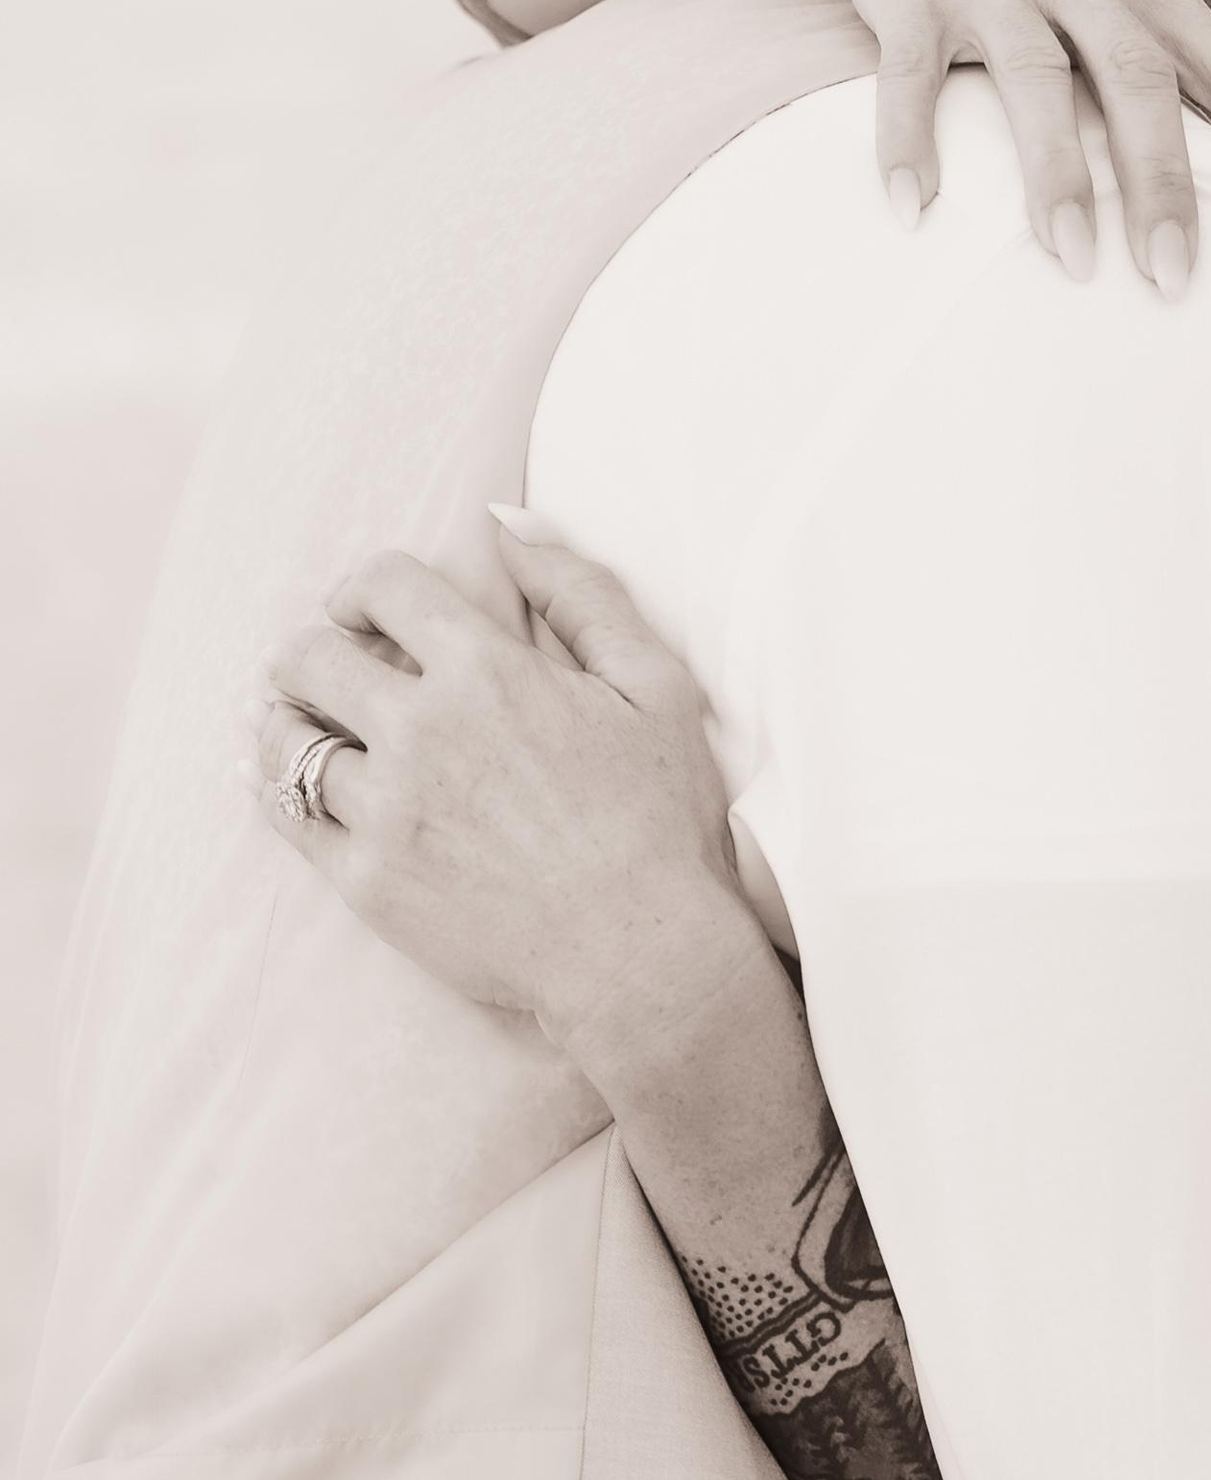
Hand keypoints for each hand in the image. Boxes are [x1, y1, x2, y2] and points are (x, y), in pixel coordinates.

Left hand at [254, 528, 766, 1078]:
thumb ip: (580, 593)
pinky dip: (282, 792)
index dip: (364, 588)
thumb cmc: (659, 821)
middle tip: (330, 672)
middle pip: (310, 656)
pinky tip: (299, 789)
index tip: (366, 611)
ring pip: (287, 740)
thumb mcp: (654, 686)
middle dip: (314, 650)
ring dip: (288, 722)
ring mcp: (386, 810)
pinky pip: (289, 817)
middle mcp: (421, 731)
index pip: (383, 586)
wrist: (639, 955)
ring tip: (307, 729)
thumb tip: (507, 524)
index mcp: (487, 672)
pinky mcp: (366, 880)